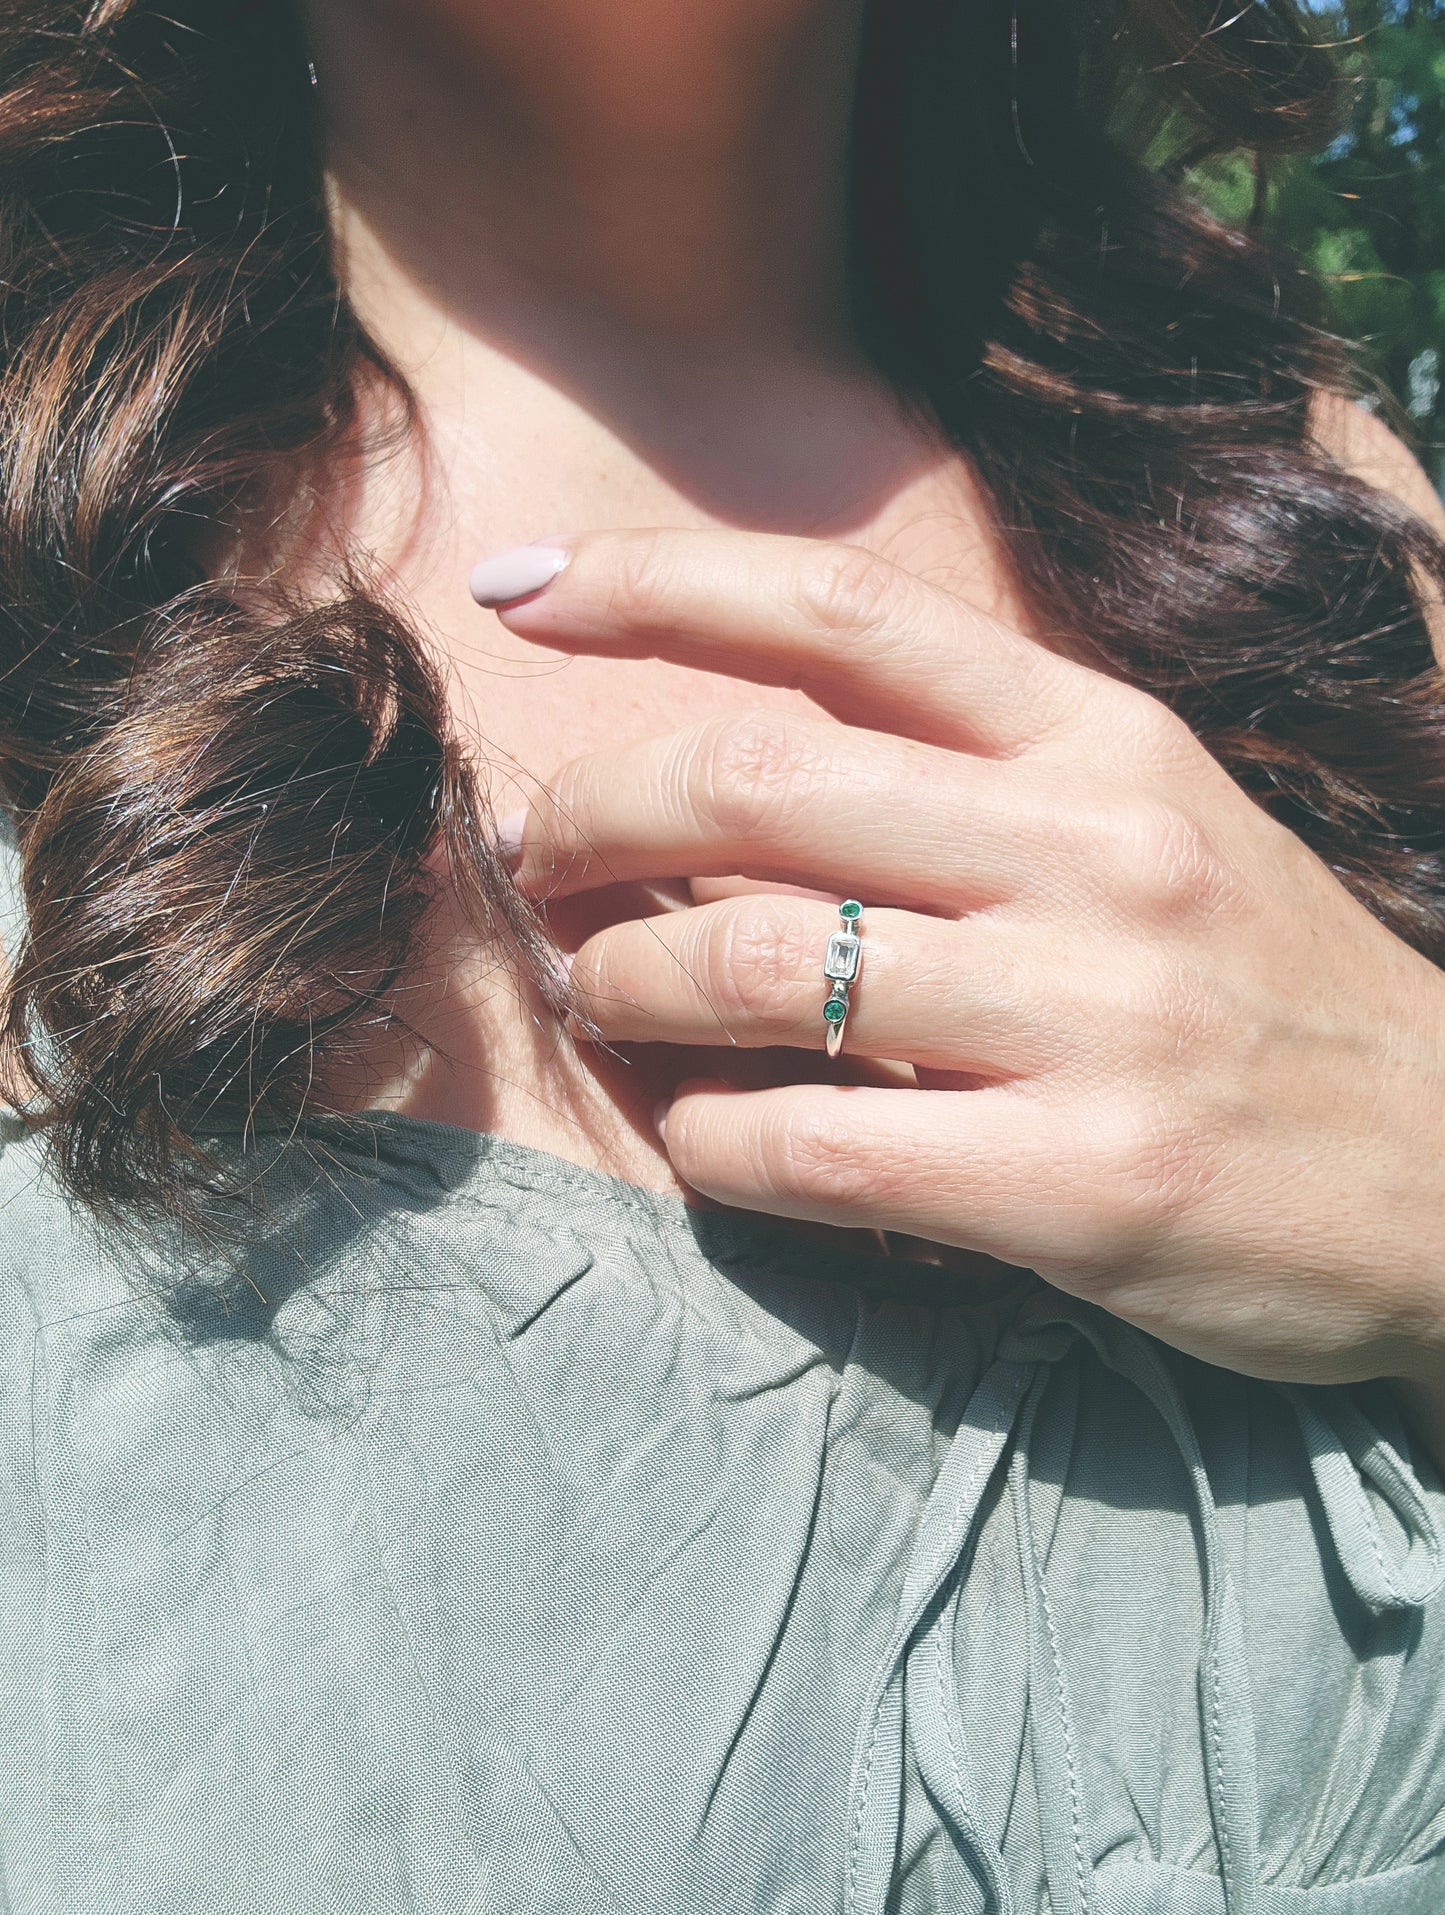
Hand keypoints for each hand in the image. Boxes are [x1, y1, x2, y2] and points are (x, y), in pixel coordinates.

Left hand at [478, 529, 1444, 1395]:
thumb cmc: (1269, 990)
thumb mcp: (1154, 824)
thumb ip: (970, 780)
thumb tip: (730, 777)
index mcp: (1104, 737)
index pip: (843, 611)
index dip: (655, 582)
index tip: (519, 591)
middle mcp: (1096, 848)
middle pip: (755, 781)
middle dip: (589, 814)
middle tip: (529, 856)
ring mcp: (1094, 1016)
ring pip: (756, 966)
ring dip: (624, 987)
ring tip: (597, 1000)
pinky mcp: (1080, 1184)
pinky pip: (809, 1148)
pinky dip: (709, 1140)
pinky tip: (701, 1135)